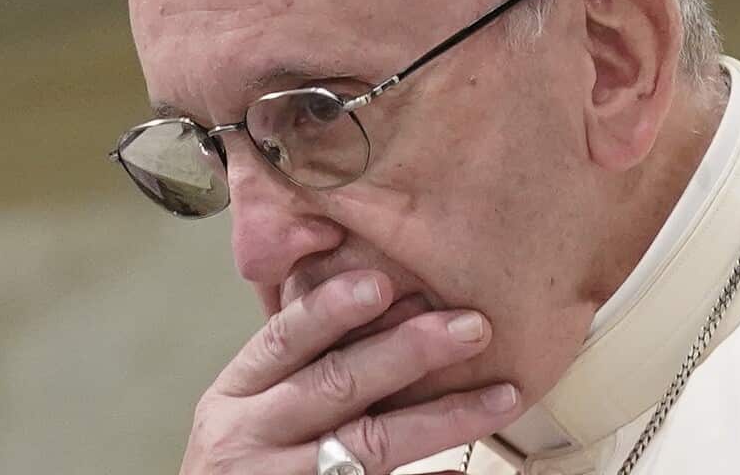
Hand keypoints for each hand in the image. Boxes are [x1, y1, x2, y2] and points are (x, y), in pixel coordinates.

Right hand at [179, 270, 520, 474]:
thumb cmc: (246, 460)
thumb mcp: (251, 404)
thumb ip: (303, 360)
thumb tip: (387, 293)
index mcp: (239, 395)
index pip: (284, 340)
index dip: (331, 309)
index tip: (381, 282)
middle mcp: (254, 437)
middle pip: (336, 384)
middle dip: (408, 351)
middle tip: (471, 327)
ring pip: (371, 444)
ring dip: (442, 417)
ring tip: (500, 395)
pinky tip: (466, 471)